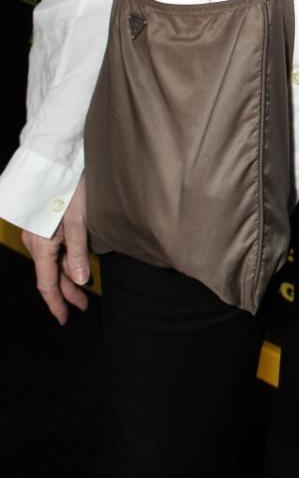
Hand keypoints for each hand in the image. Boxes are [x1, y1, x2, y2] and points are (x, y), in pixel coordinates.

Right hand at [22, 179, 90, 324]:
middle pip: (49, 274)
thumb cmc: (68, 186)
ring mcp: (37, 231)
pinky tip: (77, 262)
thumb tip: (81, 281)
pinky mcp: (43, 222)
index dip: (56, 303)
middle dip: (66, 292)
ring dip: (67, 275)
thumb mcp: (78, 220)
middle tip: (83, 306)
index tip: (65, 319)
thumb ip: (79, 251)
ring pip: (51, 261)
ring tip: (84, 289)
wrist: (54, 158)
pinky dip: (64, 259)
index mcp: (41, 245)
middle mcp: (35, 241)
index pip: (46, 284)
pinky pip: (52, 248)